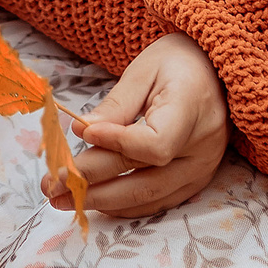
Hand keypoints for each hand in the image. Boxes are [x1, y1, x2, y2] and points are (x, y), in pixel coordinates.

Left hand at [43, 32, 231, 218]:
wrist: (215, 71)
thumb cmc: (178, 62)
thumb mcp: (145, 70)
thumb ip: (116, 105)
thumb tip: (82, 131)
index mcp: (193, 109)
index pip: (154, 144)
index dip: (116, 144)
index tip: (82, 132)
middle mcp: (203, 147)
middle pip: (144, 177)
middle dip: (93, 183)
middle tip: (52, 184)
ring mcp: (202, 169)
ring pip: (148, 197)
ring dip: (102, 202)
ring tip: (62, 198)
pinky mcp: (196, 181)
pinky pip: (158, 202)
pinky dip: (124, 206)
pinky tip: (94, 203)